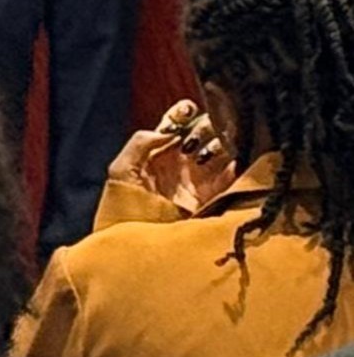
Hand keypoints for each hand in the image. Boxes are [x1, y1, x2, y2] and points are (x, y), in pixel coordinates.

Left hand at [106, 101, 238, 214]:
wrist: (138, 249)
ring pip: (219, 153)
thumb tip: (168, 129)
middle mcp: (180, 166)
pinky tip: (232, 160)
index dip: (183, 114)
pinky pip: (231, 179)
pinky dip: (235, 167)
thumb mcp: (120, 172)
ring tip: (222, 140)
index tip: (189, 107)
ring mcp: (199, 183)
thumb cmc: (122, 210)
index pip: (175, 127)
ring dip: (223, 143)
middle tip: (209, 126)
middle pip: (201, 136)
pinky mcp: (214, 201)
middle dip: (207, 126)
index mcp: (157, 156)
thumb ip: (139, 145)